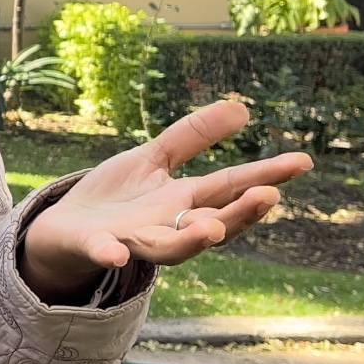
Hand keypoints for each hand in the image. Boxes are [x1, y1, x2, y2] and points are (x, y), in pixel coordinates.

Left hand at [19, 101, 312, 303]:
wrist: (63, 228)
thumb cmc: (116, 197)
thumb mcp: (154, 159)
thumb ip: (193, 137)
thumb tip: (243, 108)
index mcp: (183, 201)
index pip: (230, 188)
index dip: (265, 176)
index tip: (301, 161)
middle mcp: (166, 226)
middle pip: (211, 223)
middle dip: (239, 214)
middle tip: (268, 197)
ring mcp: (132, 239)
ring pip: (169, 248)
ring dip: (192, 240)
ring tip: (213, 230)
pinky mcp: (95, 245)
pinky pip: (104, 253)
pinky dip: (110, 254)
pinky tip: (116, 254)